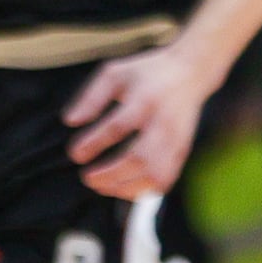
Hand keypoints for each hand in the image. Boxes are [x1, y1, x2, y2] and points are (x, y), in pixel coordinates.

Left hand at [63, 44, 215, 197]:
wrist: (190, 73)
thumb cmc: (146, 73)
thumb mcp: (114, 73)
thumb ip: (90, 96)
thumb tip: (71, 122)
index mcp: (145, 99)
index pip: (118, 127)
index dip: (94, 144)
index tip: (76, 154)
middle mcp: (163, 122)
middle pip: (139, 157)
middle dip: (110, 173)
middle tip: (87, 177)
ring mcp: (176, 139)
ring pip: (155, 174)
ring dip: (127, 186)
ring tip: (103, 186)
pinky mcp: (183, 150)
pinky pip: (166, 178)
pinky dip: (144, 190)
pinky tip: (125, 189)